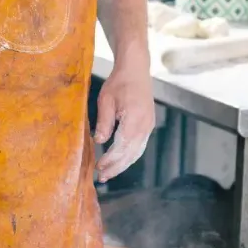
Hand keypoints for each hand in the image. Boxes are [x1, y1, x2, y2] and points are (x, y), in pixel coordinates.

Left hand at [94, 60, 153, 182]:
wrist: (136, 70)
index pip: (122, 146)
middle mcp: (145, 126)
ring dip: (123, 165)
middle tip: (102, 178)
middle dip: (116, 167)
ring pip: (137, 152)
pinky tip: (120, 161)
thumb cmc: (119, 82)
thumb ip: (104, 122)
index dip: (110, 159)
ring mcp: (149, 126)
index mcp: (134, 119)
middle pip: (131, 154)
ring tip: (109, 174)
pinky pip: (139, 146)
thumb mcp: (106, 100)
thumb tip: (98, 142)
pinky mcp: (148, 125)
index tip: (98, 166)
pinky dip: (129, 156)